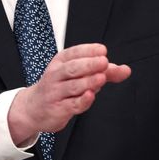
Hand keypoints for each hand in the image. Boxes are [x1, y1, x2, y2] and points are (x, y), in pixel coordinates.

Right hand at [7, 43, 130, 145]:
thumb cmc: (60, 88)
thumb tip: (125, 70)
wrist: (33, 108)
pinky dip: (82, 100)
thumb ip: (104, 71)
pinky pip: (72, 104)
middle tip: (104, 62)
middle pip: (73, 68)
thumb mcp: (79, 75)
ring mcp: (56, 92)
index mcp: (61, 62)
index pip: (74, 53)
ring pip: (73, 86)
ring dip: (88, 81)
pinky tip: (90, 96)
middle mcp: (56, 75)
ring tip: (101, 78)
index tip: (102, 50)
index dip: (88, 50)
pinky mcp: (59, 109)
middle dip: (89, 64)